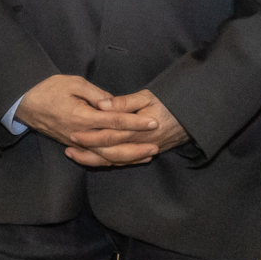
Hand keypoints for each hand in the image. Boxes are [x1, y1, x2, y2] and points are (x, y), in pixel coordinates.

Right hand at [16, 74, 159, 151]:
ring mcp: (77, 143)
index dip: (134, 122)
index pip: (114, 121)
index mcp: (82, 117)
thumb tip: (113, 103)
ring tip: (148, 155)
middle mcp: (80, 134)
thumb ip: (96, 94)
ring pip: (106, 156)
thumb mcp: (73, 82)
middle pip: (113, 144)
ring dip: (128, 157)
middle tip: (156, 143)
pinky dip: (113, 161)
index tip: (151, 122)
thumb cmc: (48, 89)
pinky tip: (127, 160)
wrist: (25, 103)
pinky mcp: (74, 146)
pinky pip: (96, 158)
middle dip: (136, 144)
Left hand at [66, 89, 189, 167]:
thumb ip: (124, 102)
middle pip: (108, 152)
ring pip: (114, 161)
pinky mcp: (144, 154)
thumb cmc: (168, 104)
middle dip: (87, 151)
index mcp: (137, 130)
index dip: (90, 136)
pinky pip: (123, 163)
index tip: (73, 134)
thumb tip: (103, 104)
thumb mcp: (147, 96)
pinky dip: (107, 163)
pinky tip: (95, 159)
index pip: (109, 135)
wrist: (192, 120)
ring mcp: (142, 152)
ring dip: (93, 160)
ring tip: (74, 155)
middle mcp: (138, 145)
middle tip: (68, 148)